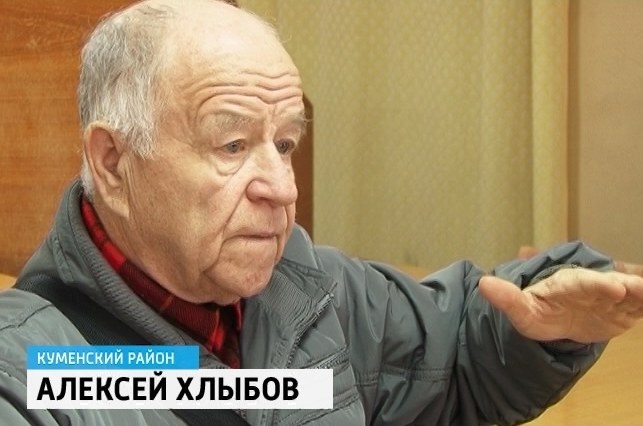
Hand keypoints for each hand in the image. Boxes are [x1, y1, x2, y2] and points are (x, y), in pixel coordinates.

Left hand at [478, 268, 642, 342]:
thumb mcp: (521, 309)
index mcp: (567, 283)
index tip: (615, 288)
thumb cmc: (538, 312)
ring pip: (629, 295)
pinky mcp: (623, 311)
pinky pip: (638, 307)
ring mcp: (609, 299)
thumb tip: (484, 284)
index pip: (584, 282)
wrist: (555, 322)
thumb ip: (506, 298)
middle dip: (628, 285)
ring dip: (640, 295)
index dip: (599, 284)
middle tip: (639, 289)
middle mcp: (592, 287)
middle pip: (612, 284)